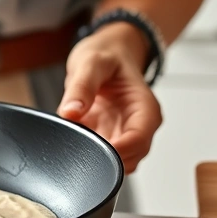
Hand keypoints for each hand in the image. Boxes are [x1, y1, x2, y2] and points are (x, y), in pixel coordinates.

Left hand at [56, 24, 162, 173]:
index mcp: (145, 109)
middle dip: (104, 158)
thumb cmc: (107, 57)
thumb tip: (71, 112)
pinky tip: (74, 139)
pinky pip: (100, 156)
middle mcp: (139, 126)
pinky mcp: (109, 139)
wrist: (107, 55)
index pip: (139, 141)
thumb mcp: (92, 62)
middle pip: (129, 158)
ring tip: (75, 138)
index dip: (117, 151)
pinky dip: (86, 152)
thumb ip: (81, 86)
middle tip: (76, 145)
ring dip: (94, 156)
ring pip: (115, 163)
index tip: (92, 150)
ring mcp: (124, 135)